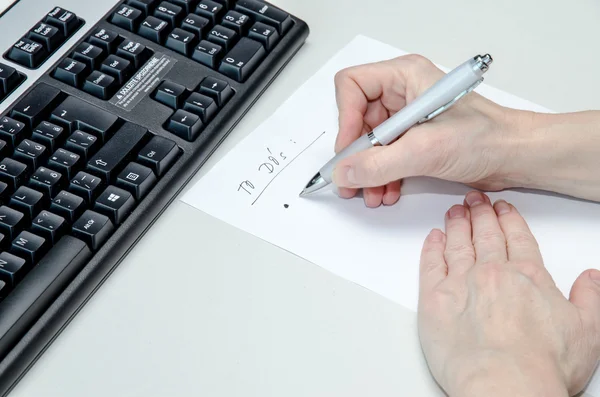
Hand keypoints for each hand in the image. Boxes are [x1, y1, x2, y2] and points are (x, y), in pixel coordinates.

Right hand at [332, 55, 527, 206]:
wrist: (514, 157)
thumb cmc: (486, 138)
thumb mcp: (426, 150)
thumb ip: (379, 164)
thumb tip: (344, 172)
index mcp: (404, 77)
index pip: (352, 86)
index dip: (345, 118)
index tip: (349, 150)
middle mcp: (402, 93)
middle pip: (357, 119)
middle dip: (355, 154)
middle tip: (351, 180)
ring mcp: (407, 117)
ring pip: (368, 142)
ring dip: (367, 170)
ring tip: (371, 193)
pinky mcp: (413, 139)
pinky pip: (383, 155)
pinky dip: (381, 175)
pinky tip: (387, 191)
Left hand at [417, 191, 599, 395]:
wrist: (504, 384)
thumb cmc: (542, 364)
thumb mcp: (587, 330)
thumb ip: (589, 298)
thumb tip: (592, 277)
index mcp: (527, 276)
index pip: (516, 238)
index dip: (509, 220)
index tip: (503, 209)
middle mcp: (492, 272)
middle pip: (485, 235)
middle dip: (480, 214)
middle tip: (474, 199)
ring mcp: (460, 283)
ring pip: (457, 244)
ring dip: (457, 224)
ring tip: (455, 210)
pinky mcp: (433, 299)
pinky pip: (430, 264)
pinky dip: (431, 248)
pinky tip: (433, 237)